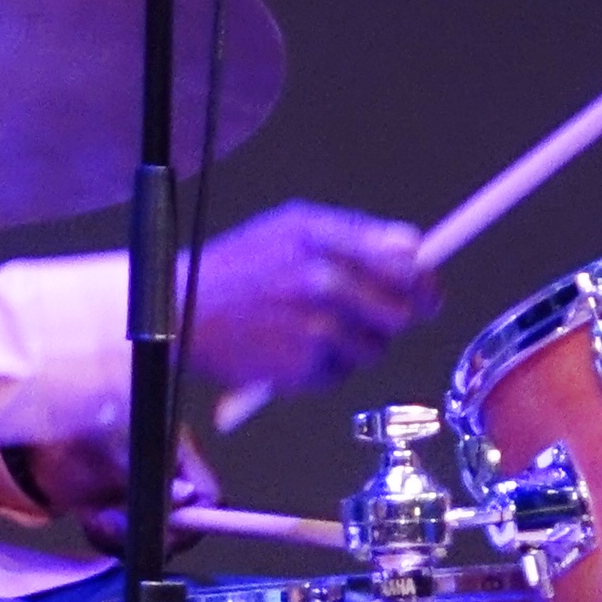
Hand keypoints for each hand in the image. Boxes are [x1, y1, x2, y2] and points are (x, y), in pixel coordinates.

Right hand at [190, 203, 439, 401]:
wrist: (175, 314)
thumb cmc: (235, 268)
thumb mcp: (289, 228)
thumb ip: (354, 234)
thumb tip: (415, 247)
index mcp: (321, 237)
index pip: (406, 263)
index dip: (425, 283)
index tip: (427, 295)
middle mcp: (323, 280)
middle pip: (403, 311)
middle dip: (395, 318)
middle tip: (373, 319)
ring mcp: (316, 327)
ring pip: (377, 348)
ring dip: (357, 345)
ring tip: (312, 331)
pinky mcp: (305, 368)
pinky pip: (343, 373)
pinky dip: (326, 367)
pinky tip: (291, 350)